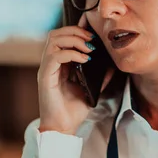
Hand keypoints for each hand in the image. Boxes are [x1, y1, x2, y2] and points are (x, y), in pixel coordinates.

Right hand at [37, 14, 112, 134]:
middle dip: (75, 31)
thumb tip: (113, 66)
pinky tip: (85, 59)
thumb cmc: (74, 110)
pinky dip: (71, 53)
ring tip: (89, 49)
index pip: (62, 37)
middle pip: (55, 33)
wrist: (64, 128)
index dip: (76, 29)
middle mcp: (50, 64)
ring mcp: (46, 70)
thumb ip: (100, 76)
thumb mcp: (92, 88)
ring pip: (53, 40)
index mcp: (58, 64)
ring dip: (74, 40)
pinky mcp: (45, 77)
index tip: (93, 31)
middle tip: (92, 40)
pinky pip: (54, 56)